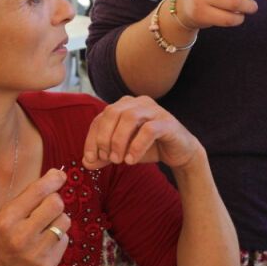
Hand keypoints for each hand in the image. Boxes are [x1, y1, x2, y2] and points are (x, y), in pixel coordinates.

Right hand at [0, 170, 70, 265]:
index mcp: (6, 221)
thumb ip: (24, 201)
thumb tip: (54, 178)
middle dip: (53, 201)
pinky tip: (43, 243)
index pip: (37, 192)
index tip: (59, 175)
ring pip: (65, 221)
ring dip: (57, 220)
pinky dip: (58, 237)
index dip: (53, 180)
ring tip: (43, 227)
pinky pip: (65, 239)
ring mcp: (37, 253)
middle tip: (45, 207)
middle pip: (56, 204)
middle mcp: (21, 236)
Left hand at [81, 95, 205, 171]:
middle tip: (107, 159)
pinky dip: (137, 146)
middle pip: (112, 112)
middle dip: (104, 137)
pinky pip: (148, 130)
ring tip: (119, 161)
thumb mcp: (122, 152)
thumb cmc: (149, 148)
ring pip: (129, 118)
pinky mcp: (167, 122)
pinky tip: (132, 160)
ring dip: (119, 141)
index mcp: (124, 105)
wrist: (180, 152)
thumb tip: (86, 162)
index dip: (92, 138)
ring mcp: (154, 110)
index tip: (90, 159)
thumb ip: (104, 156)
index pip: (100, 117)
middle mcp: (138, 102)